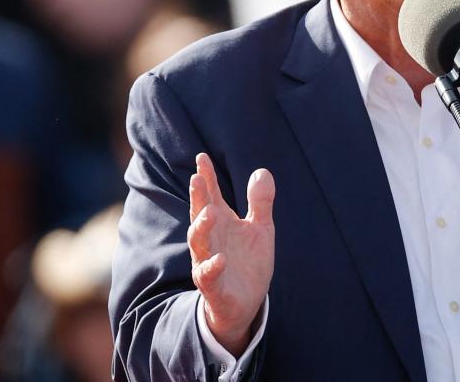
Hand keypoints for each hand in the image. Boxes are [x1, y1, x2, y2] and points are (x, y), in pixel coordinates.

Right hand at [188, 153, 274, 356]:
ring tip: (210, 212)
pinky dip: (212, 266)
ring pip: (198, 243)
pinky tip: (220, 258)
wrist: (246, 302)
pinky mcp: (213, 286)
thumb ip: (260, 202)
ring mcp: (208, 261)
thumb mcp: (261, 228)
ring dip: (201, 227)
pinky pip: (208, 276)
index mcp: (222, 222)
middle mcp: (211, 239)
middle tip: (196, 178)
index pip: (211, 195)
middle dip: (197, 197)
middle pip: (200, 214)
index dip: (206, 177)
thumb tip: (262, 171)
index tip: (202, 157)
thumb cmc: (249, 261)